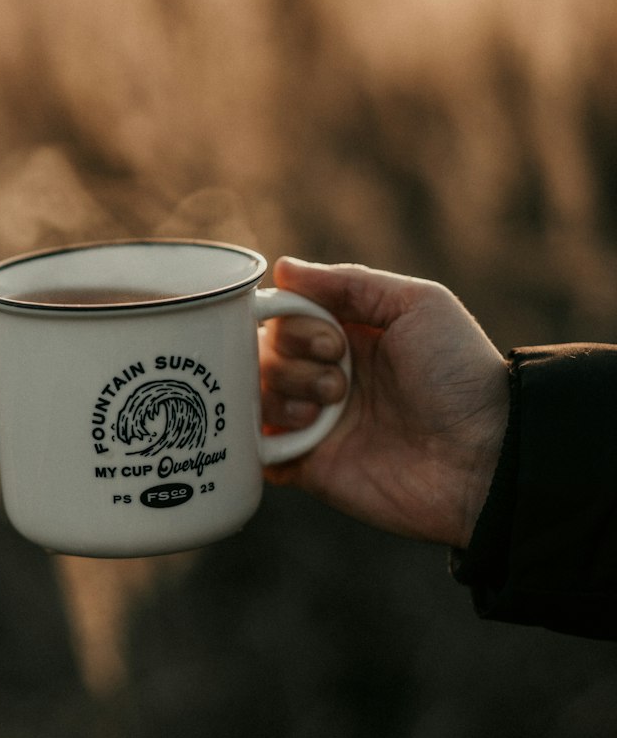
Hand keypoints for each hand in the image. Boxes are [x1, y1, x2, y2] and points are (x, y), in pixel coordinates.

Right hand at [259, 258, 509, 547]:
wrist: (483, 456)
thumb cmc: (459, 375)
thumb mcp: (418, 304)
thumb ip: (350, 283)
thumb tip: (281, 269)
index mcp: (350, 336)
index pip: (287, 317)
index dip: (294, 322)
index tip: (333, 340)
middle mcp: (327, 376)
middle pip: (265, 353)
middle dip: (291, 360)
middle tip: (339, 380)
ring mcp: (317, 424)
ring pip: (255, 397)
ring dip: (279, 395)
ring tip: (324, 409)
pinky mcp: (310, 469)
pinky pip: (258, 452)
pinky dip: (260, 440)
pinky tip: (300, 433)